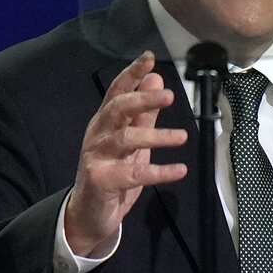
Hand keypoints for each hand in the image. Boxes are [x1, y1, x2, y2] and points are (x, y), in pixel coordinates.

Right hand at [64, 51, 187, 255]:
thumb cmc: (112, 173)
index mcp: (105, 122)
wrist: (89, 214)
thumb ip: (144, 113)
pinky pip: (134, 174)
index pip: (116, 91)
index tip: (149, 58)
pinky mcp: (102, 181)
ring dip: (156, 136)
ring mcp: (97, 157)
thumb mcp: (132, 141)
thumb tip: (156, 79)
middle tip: (169, 95)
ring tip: (183, 137)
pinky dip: (159, 171)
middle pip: (117, 109)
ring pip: (125, 140)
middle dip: (142, 99)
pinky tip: (179, 170)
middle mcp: (98, 135)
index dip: (132, 73)